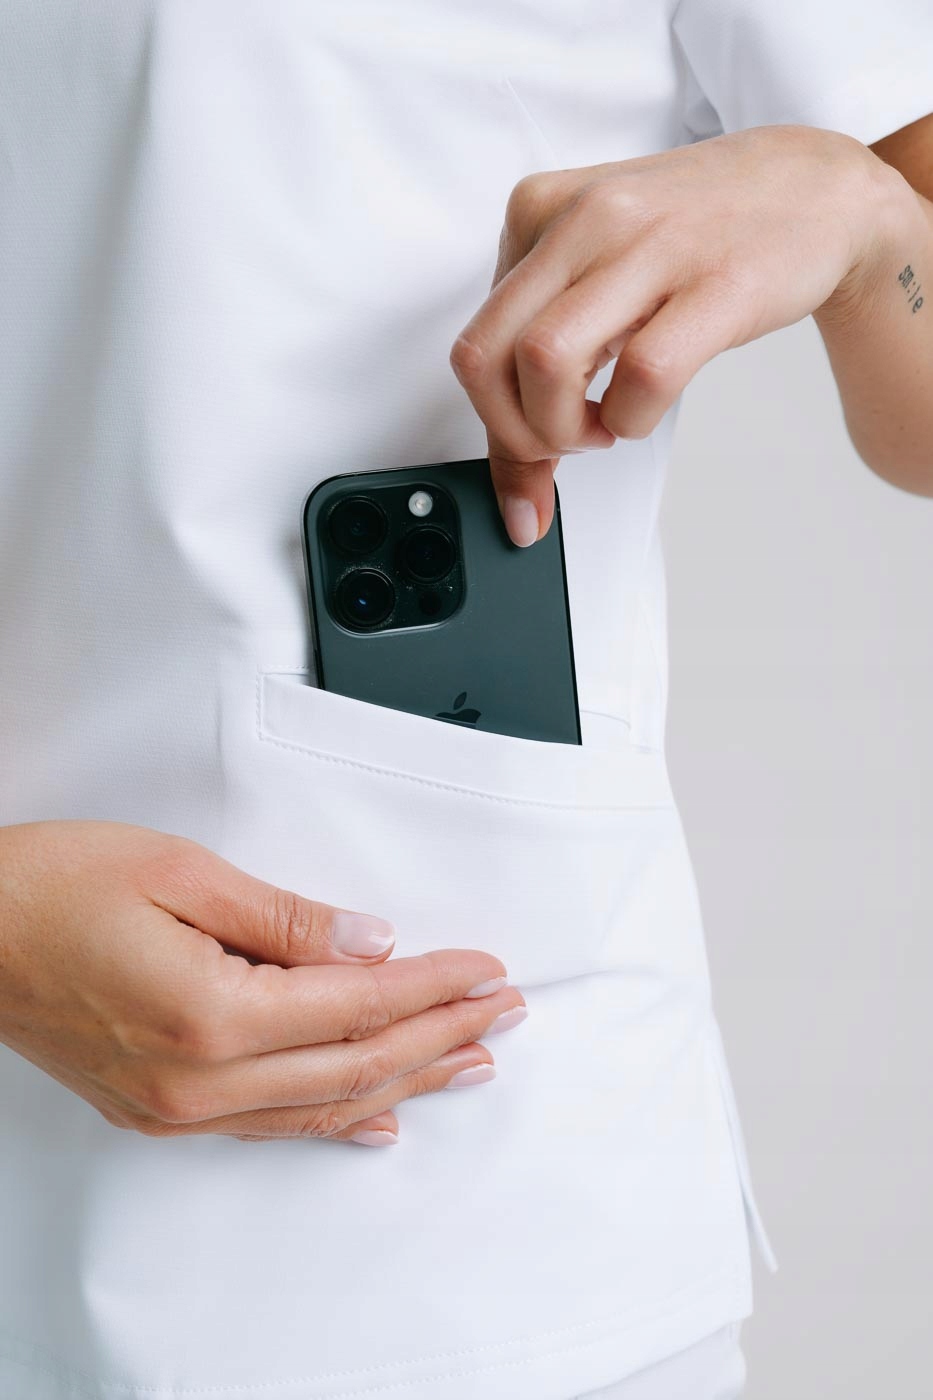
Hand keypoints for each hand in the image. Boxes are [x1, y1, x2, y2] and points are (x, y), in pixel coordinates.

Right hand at [0, 821, 524, 1145]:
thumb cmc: (53, 887)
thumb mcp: (181, 872)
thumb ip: (288, 918)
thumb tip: (372, 943)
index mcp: (209, 1013)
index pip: (358, 1006)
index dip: (433, 986)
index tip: (486, 971)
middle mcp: (197, 1080)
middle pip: (353, 1065)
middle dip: (440, 1035)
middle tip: (503, 1013)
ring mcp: (177, 1106)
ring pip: (321, 1106)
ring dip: (405, 1080)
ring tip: (469, 1060)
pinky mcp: (159, 1109)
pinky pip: (268, 1127)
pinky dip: (334, 1120)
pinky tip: (378, 1117)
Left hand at [450, 124, 890, 544]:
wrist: (816, 191)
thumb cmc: (699, 242)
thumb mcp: (601, 286)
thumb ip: (543, 367)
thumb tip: (516, 492)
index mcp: (537, 212)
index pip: (474, 340)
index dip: (495, 422)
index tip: (530, 462)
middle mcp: (582, 219)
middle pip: (485, 356)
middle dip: (515, 433)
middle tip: (562, 443)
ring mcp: (647, 245)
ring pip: (543, 361)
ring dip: (564, 430)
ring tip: (604, 426)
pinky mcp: (714, 282)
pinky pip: (640, 376)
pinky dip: (631, 420)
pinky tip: (644, 409)